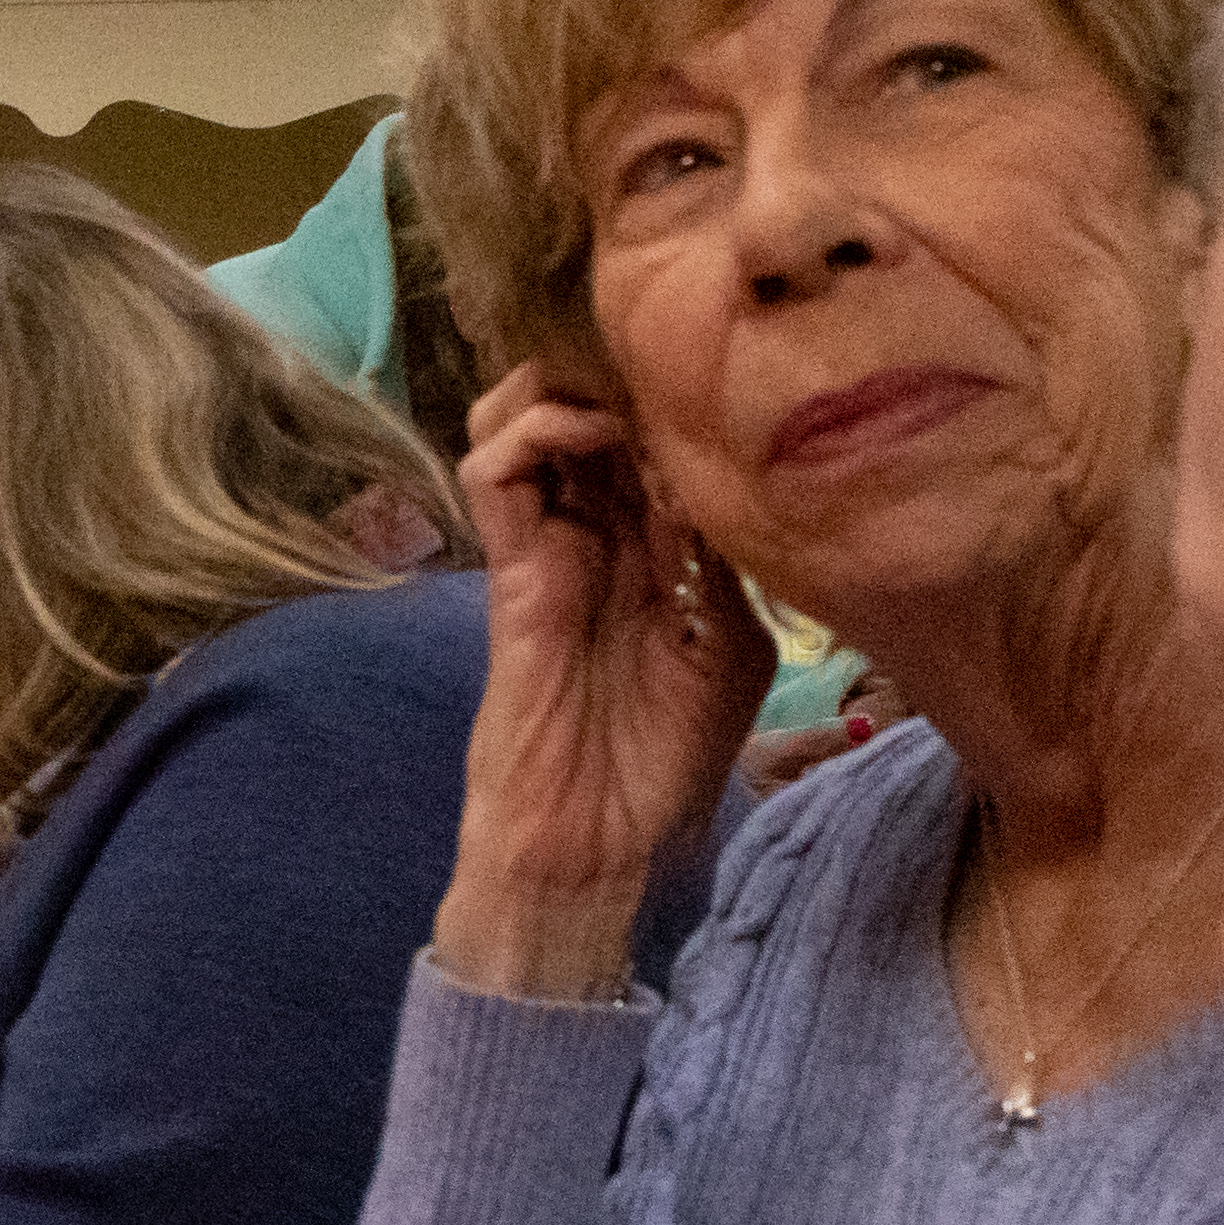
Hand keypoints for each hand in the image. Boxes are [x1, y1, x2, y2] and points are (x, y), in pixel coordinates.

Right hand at [432, 365, 770, 1000]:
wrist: (594, 850)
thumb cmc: (663, 767)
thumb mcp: (730, 646)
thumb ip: (724, 560)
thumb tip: (718, 475)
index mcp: (650, 556)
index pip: (652, 442)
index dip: (677, 401)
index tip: (726, 382)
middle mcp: (594, 539)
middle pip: (586, 413)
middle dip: (625, 376)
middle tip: (669, 374)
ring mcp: (546, 551)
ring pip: (522, 421)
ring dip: (570, 389)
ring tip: (624, 401)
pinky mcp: (510, 572)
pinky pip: (494, 472)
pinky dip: (533, 432)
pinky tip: (592, 439)